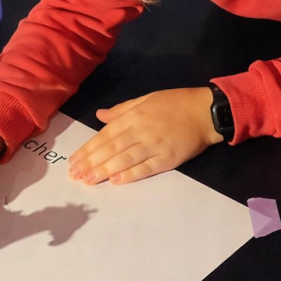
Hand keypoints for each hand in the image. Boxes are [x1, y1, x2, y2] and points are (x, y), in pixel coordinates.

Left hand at [68, 87, 220, 185]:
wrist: (206, 111)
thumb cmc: (175, 103)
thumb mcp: (146, 98)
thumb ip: (122, 109)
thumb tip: (100, 115)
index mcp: (133, 116)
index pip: (105, 135)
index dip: (88, 149)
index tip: (74, 161)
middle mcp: (140, 131)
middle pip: (110, 149)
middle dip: (91, 162)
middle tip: (75, 175)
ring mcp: (154, 145)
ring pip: (124, 159)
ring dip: (104, 170)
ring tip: (89, 180)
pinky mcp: (168, 158)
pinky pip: (146, 168)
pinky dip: (130, 174)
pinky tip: (116, 181)